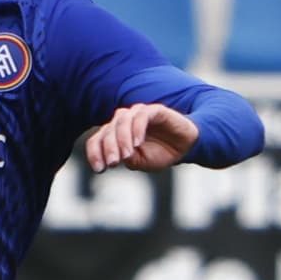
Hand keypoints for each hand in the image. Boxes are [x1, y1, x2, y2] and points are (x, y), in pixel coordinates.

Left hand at [85, 101, 200, 172]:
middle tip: (113, 163)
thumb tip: (121, 156)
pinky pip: (141, 116)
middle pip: (107, 131)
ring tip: (127, 155)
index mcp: (115, 135)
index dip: (94, 154)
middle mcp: (123, 122)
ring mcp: (137, 114)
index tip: (100, 169)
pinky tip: (138, 143)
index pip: (97, 140)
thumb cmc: (160, 154)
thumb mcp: (142, 162)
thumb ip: (130, 159)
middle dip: (109, 148)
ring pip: (122, 121)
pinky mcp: (154, 110)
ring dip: (121, 139)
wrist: (185, 146)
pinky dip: (137, 129)